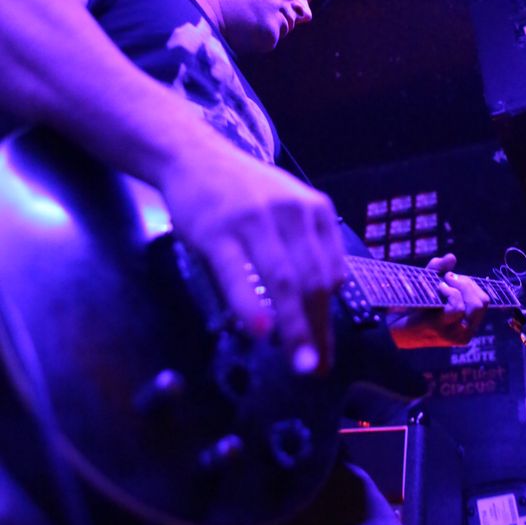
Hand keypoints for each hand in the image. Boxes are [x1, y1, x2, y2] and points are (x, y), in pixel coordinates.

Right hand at [160, 135, 345, 373]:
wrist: (194, 155)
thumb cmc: (243, 190)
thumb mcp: (288, 206)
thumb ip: (307, 246)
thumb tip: (321, 303)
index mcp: (316, 210)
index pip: (331, 274)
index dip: (330, 319)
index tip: (326, 353)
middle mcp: (293, 213)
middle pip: (314, 282)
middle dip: (317, 331)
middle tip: (315, 368)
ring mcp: (255, 220)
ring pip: (284, 281)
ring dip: (295, 328)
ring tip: (299, 363)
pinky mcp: (218, 229)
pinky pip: (238, 272)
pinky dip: (249, 304)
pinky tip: (259, 331)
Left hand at [389, 253, 488, 348]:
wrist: (393, 326)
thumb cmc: (414, 306)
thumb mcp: (429, 285)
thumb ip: (440, 270)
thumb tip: (451, 257)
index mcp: (468, 325)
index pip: (484, 302)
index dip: (471, 285)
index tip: (453, 278)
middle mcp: (465, 332)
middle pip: (481, 302)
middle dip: (466, 284)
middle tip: (448, 278)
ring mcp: (454, 334)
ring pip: (473, 305)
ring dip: (459, 288)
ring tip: (442, 283)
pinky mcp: (441, 329)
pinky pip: (457, 307)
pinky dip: (450, 293)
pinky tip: (439, 289)